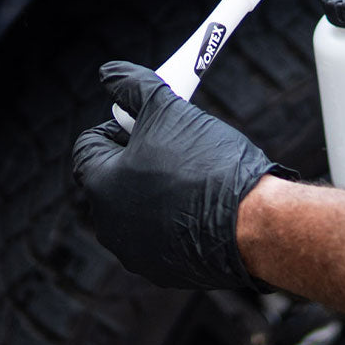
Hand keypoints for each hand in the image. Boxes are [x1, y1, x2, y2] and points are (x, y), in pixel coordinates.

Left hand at [72, 61, 293, 289]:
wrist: (255, 222)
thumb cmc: (207, 165)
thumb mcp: (169, 111)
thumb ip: (134, 88)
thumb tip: (110, 72)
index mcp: (100, 186)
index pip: (89, 145)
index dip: (119, 125)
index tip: (147, 120)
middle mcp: (109, 225)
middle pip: (112, 178)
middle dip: (138, 158)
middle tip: (173, 143)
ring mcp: (136, 253)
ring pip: (137, 209)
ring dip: (156, 190)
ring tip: (193, 175)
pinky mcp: (165, 271)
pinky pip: (161, 236)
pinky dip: (176, 220)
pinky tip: (203, 206)